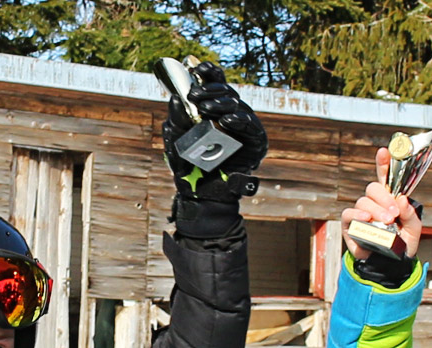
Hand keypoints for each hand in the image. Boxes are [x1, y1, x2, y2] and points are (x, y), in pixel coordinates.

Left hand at [163, 61, 266, 198]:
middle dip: (211, 89)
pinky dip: (239, 120)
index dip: (210, 74)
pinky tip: (227, 121)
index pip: (215, 86)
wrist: (200, 195)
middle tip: (194, 94)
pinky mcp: (256, 143)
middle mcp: (231, 116)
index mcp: (214, 111)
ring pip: (238, 105)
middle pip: (228, 92)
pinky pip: (251, 126)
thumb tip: (175, 97)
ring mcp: (245, 129)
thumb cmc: (188, 167)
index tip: (197, 67)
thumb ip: (176, 119)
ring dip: (222, 103)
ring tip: (206, 107)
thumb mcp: (176, 139)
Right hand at [342, 147, 423, 260]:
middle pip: (373, 188)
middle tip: (394, 213)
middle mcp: (374, 203)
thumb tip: (402, 199)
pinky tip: (366, 218)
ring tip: (387, 222)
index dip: (383, 162)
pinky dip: (358, 214)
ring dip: (376, 210)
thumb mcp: (413, 229)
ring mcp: (361, 212)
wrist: (391, 265)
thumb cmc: (402, 244)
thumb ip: (410, 214)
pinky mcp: (350, 225)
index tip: (384, 151)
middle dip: (384, 197)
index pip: (385, 176)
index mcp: (390, 199)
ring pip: (364, 201)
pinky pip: (349, 214)